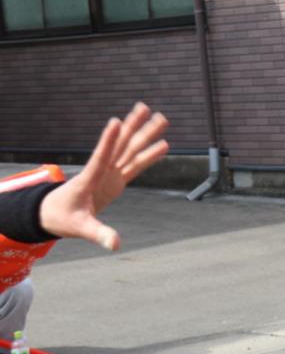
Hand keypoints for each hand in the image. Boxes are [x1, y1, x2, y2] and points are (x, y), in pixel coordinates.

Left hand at [39, 102, 168, 250]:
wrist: (53, 213)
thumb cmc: (62, 218)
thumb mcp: (80, 227)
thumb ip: (98, 234)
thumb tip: (115, 244)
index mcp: (90, 179)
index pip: (101, 157)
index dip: (108, 141)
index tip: (116, 122)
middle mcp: (102, 171)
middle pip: (121, 146)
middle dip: (134, 128)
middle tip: (146, 109)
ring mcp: (110, 174)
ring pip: (130, 149)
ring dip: (145, 134)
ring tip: (160, 118)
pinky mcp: (116, 179)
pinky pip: (136, 164)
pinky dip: (149, 154)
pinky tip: (162, 144)